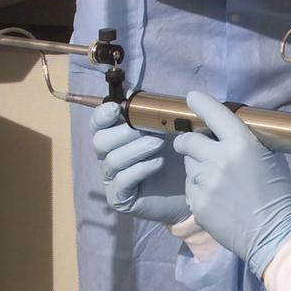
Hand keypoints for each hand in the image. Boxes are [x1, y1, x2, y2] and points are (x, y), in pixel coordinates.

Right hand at [90, 101, 188, 224]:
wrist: (193, 187)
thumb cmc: (176, 155)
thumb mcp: (165, 129)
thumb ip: (148, 112)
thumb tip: (130, 92)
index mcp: (114, 137)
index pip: (97, 124)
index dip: (102, 115)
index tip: (117, 109)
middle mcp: (108, 158)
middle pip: (100, 141)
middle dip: (124, 132)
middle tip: (149, 128)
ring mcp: (112, 180)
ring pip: (113, 160)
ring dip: (137, 149)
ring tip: (159, 144)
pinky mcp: (121, 199)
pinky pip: (123, 180)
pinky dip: (141, 168)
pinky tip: (158, 163)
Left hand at [173, 91, 290, 277]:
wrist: (274, 233)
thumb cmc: (278, 192)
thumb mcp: (269, 156)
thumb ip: (247, 139)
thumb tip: (227, 128)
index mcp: (241, 144)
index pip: (214, 113)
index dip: (200, 103)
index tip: (191, 98)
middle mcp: (219, 160)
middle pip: (188, 140)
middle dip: (188, 140)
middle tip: (193, 144)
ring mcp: (205, 183)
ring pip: (189, 165)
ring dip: (197, 166)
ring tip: (216, 179)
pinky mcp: (197, 204)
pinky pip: (190, 187)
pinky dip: (198, 188)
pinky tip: (216, 197)